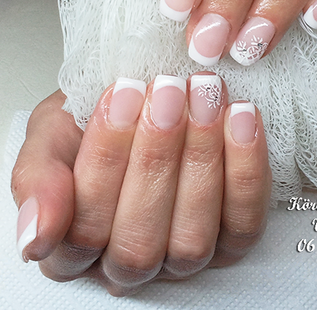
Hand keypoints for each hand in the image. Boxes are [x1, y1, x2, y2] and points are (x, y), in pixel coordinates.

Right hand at [12, 73, 270, 295]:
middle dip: (156, 156)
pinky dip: (245, 169)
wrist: (141, 107)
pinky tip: (241, 118)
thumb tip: (35, 235)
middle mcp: (131, 261)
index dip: (106, 161)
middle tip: (168, 91)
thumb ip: (37, 180)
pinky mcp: (230, 242)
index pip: (83, 230)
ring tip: (203, 98)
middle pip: (140, 241)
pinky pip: (243, 223)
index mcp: (75, 248)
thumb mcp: (52, 137)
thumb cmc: (95, 126)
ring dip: (201, 160)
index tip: (122, 94)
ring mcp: (184, 256)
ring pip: (192, 239)